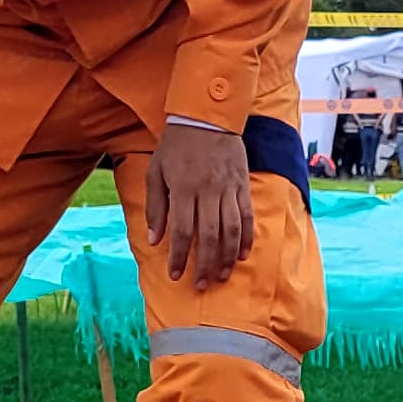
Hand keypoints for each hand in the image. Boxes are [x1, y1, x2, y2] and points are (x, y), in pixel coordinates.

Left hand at [144, 118, 255, 292]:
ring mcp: (228, 189)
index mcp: (183, 188)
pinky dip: (246, 238)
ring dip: (227, 257)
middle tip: (201, 284)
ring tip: (222, 275)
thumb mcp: (156, 172)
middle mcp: (208, 191)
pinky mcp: (242, 185)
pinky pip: (247, 217)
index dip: (178, 256)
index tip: (175, 275)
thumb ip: (156, 207)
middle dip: (205, 265)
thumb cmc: (176, 145)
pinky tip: (241, 254)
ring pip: (231, 230)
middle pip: (209, 236)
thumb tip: (154, 239)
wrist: (207, 116)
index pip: (181, 231)